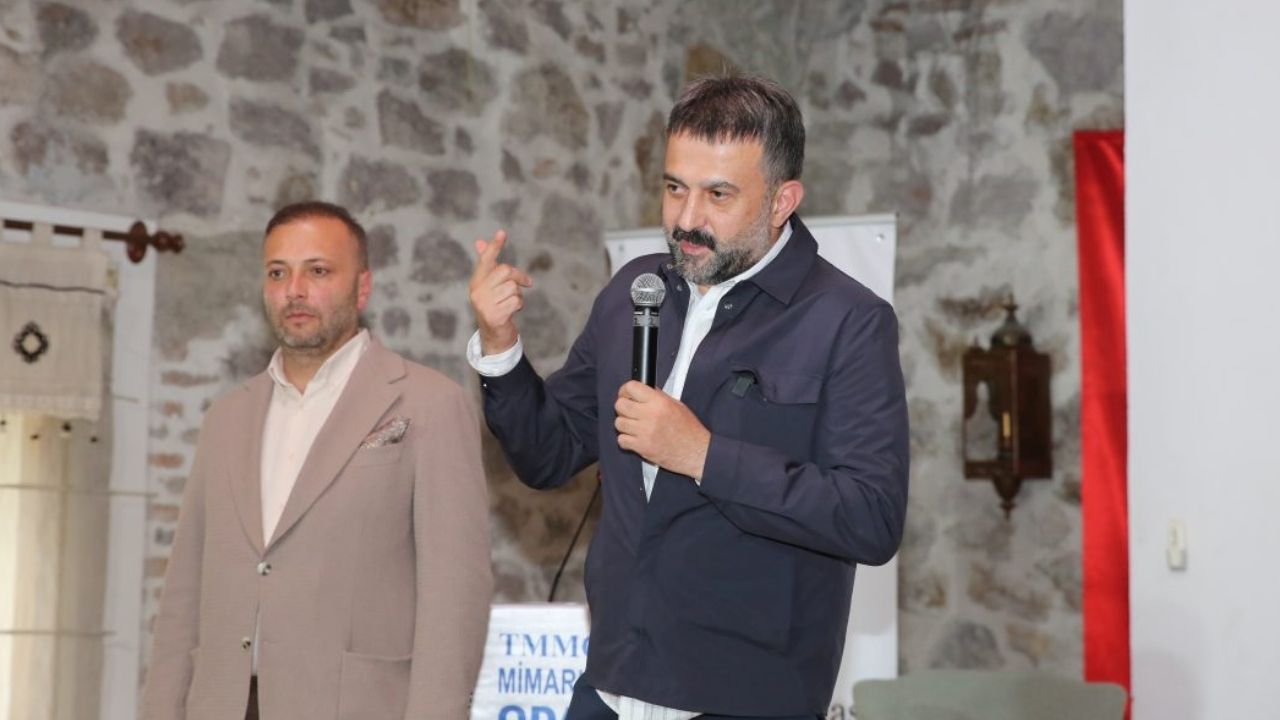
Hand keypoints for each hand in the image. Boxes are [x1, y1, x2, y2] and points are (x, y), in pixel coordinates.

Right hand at [468, 229, 532, 354]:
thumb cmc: (494, 306)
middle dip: (519, 276)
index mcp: (476, 281)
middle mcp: (477, 291)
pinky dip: (519, 305)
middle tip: (526, 283)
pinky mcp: (494, 316)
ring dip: (518, 295)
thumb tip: (479, 242)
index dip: (494, 246)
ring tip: (511, 303)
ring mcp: (484, 304)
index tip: (502, 232)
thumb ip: (487, 266)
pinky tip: (512, 311)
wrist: (493, 335)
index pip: (486, 260)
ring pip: (513, 287)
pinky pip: (516, 301)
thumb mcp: (490, 286)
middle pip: (505, 271)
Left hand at [614, 381, 710, 479]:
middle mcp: (650, 415)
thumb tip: (642, 390)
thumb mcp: (677, 405)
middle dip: (623, 407)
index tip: (626, 394)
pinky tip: (635, 438)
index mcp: (659, 402)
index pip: (631, 387)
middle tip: (629, 410)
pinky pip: (621, 440)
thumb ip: (658, 396)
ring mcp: (644, 432)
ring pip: (618, 423)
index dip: (626, 390)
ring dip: (624, 424)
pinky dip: (626, 440)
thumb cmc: (689, 429)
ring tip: (634, 426)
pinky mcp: (642, 447)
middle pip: (620, 405)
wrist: (696, 452)